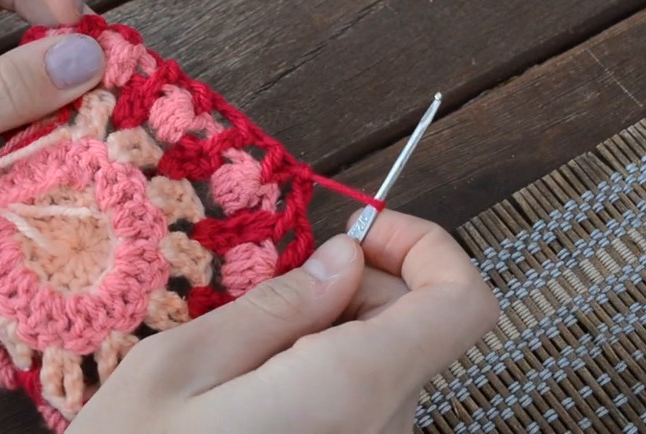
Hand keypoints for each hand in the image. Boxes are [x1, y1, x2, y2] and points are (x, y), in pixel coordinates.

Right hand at [69, 210, 499, 432]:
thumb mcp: (181, 366)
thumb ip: (277, 307)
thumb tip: (346, 260)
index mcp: (349, 391)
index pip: (464, 304)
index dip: (427, 247)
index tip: (359, 232)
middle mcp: (381, 432)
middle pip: (421, 326)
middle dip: (361, 285)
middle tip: (276, 290)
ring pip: (390, 363)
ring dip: (335, 330)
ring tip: (250, 351)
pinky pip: (364, 402)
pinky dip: (326, 371)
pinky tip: (258, 387)